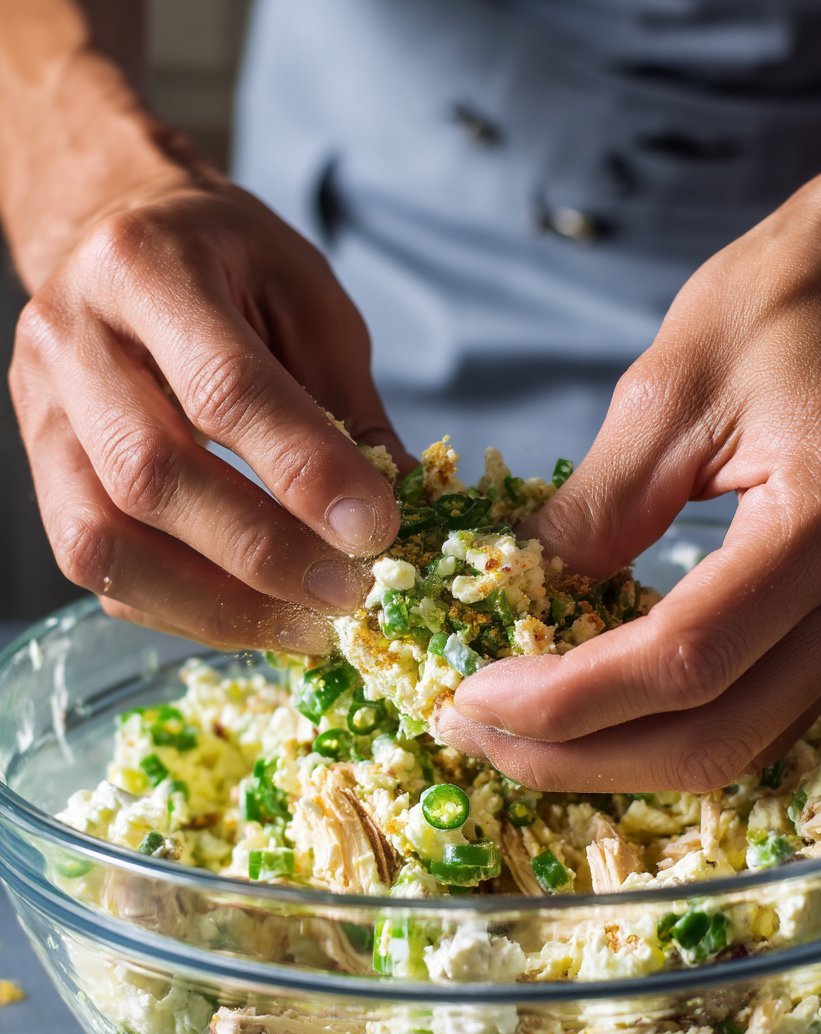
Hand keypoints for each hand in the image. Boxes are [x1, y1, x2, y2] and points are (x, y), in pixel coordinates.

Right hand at [10, 174, 410, 651]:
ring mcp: (40, 415)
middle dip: (263, 553)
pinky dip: (180, 610)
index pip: (223, 388)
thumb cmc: (228, 265)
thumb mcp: (307, 298)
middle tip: (349, 593)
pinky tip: (252, 616)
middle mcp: (71, 340)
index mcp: (147, 268)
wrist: (116, 234)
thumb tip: (394, 515)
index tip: (375, 530)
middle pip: (152, 475)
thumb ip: (347, 402)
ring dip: (215, 605)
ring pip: (104, 542)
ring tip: (306, 625)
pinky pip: (98, 569)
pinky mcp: (39, 475)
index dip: (303, 471)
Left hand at [439, 125, 820, 792]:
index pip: (683, 662)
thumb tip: (518, 597)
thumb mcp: (675, 386)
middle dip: (579, 758)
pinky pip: (763, 706)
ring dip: (620, 756)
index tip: (472, 693)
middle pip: (715, 738)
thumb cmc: (801, 294)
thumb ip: (598, 508)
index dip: (565, 702)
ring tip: (520, 728)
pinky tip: (599, 702)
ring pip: (743, 742)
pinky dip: (670, 723)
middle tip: (477, 732)